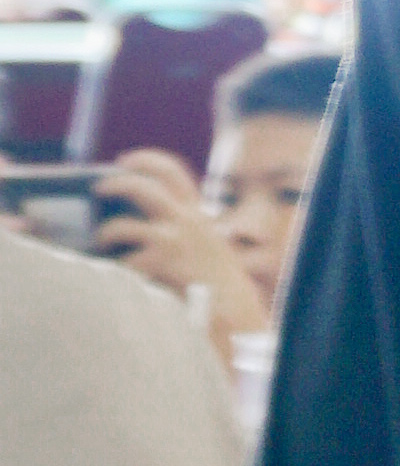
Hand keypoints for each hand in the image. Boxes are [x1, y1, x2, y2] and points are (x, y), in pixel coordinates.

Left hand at [92, 150, 259, 326]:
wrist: (233, 304)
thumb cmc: (217, 278)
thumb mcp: (207, 240)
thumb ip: (184, 226)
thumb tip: (143, 219)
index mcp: (196, 212)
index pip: (172, 171)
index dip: (146, 160)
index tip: (125, 160)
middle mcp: (185, 219)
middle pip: (141, 186)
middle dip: (115, 183)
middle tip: (99, 187)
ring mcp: (171, 240)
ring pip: (122, 225)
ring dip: (106, 232)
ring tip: (103, 239)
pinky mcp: (160, 263)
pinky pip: (125, 262)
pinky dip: (120, 270)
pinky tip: (124, 277)